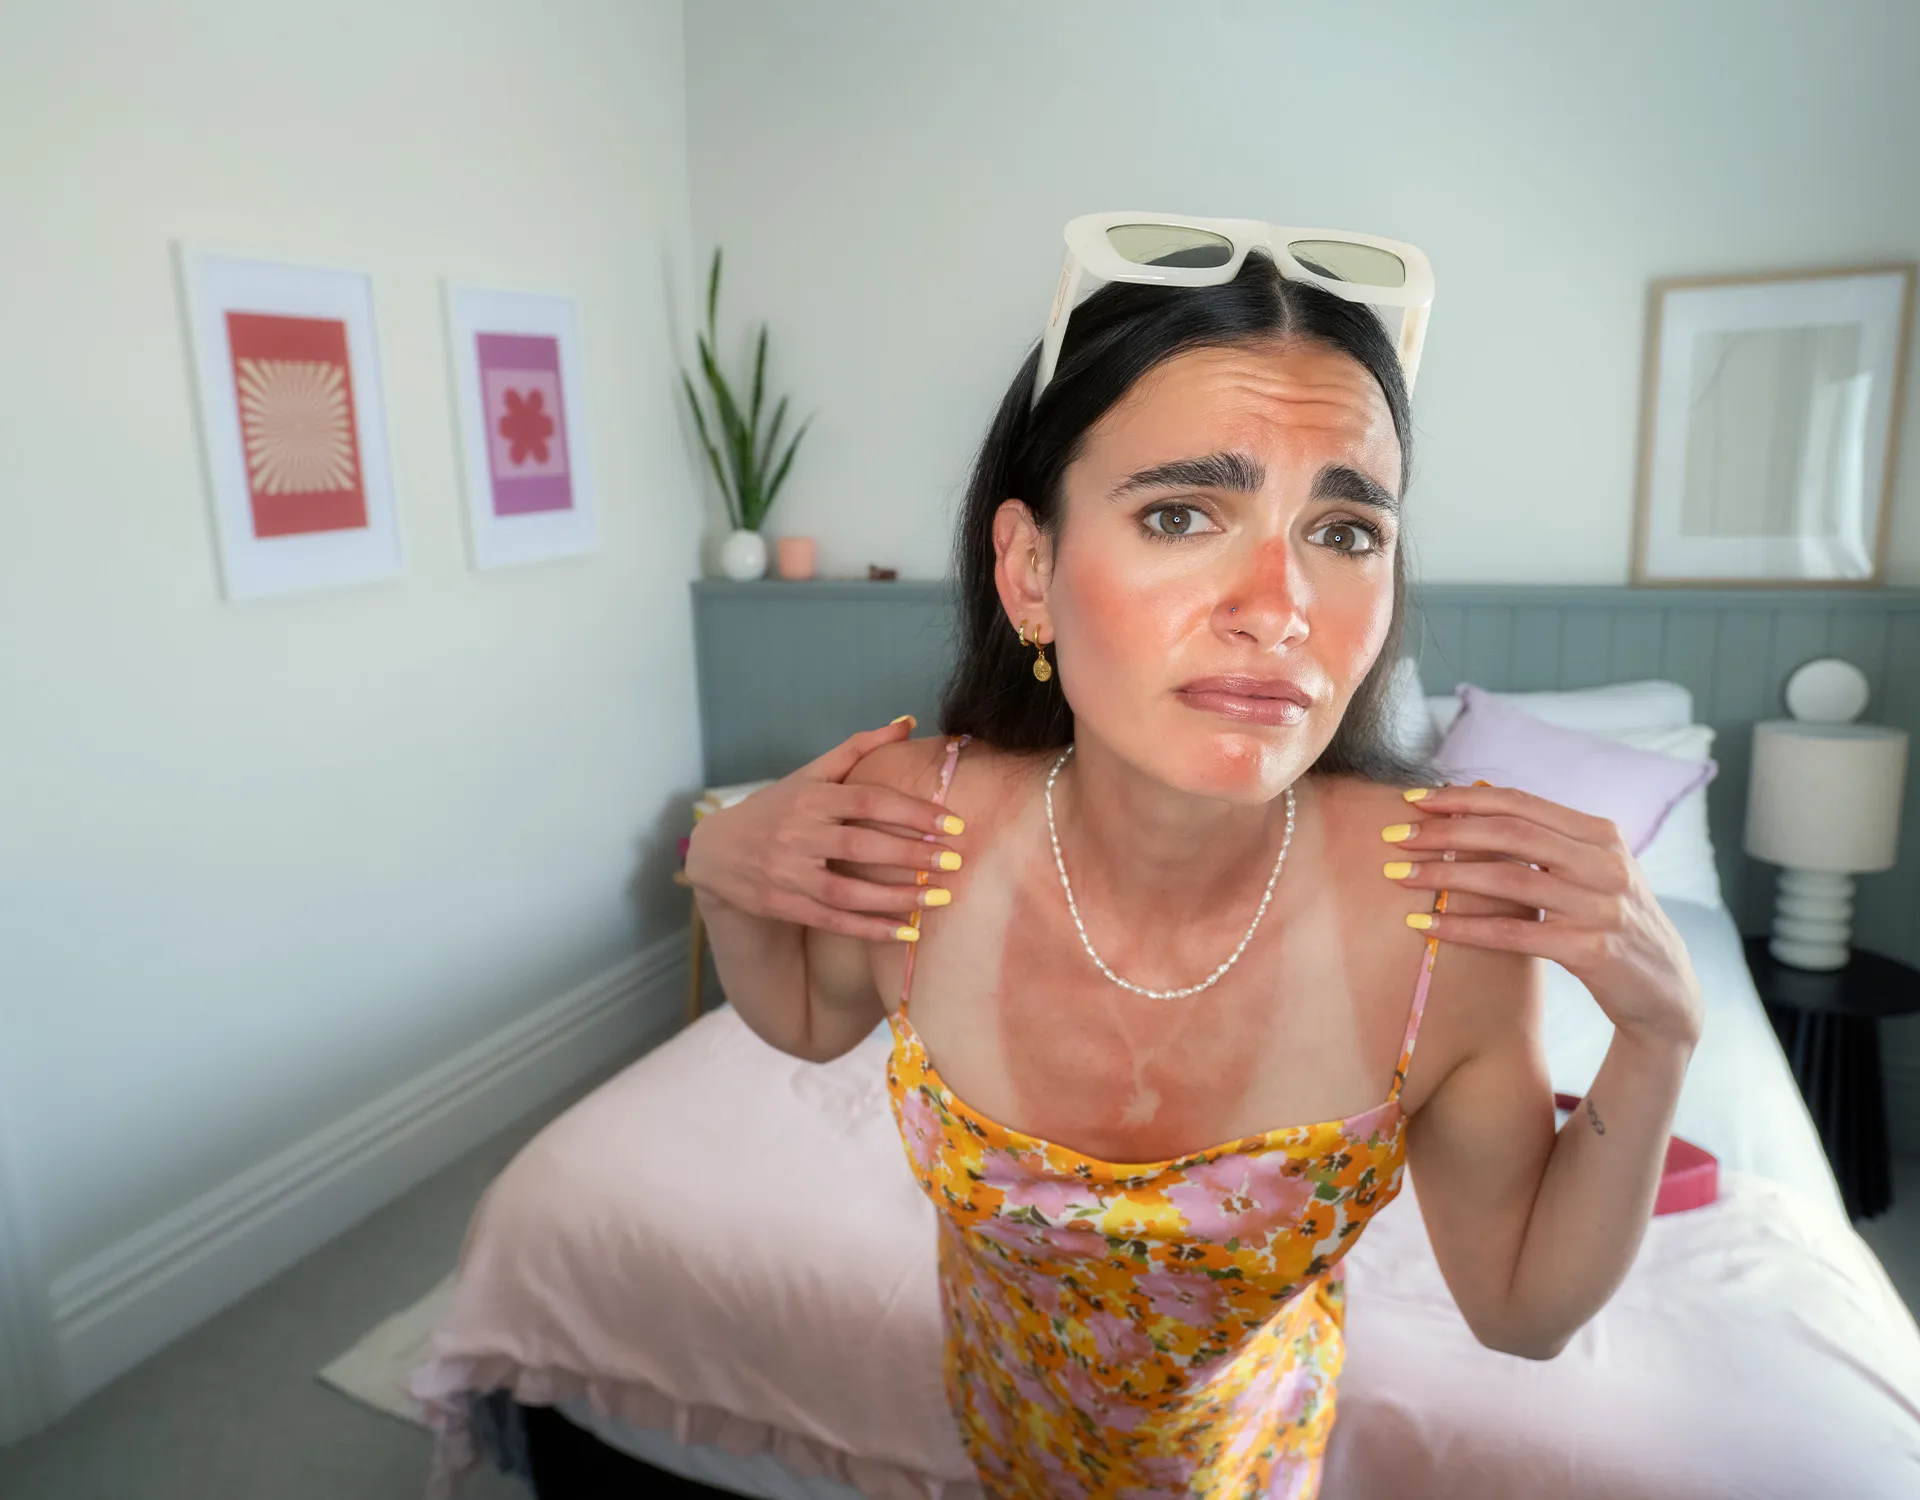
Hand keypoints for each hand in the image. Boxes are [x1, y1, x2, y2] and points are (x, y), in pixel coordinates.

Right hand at [684, 716, 963, 943]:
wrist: (716, 853)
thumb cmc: (776, 808)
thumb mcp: (810, 773)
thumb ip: (858, 748)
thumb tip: (908, 722)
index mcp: (810, 797)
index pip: (868, 801)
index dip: (912, 812)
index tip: (953, 823)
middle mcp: (798, 835)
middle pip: (862, 846)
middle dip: (912, 854)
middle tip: (956, 860)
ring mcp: (789, 874)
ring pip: (848, 891)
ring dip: (898, 897)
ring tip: (940, 898)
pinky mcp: (784, 906)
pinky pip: (833, 922)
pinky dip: (871, 930)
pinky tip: (908, 933)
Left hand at [1383, 783, 1703, 1048]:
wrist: (1666, 995)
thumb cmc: (1612, 924)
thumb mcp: (1594, 872)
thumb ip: (1549, 843)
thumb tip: (1474, 811)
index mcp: (1601, 835)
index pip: (1521, 803)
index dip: (1464, 798)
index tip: (1415, 800)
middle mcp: (1605, 863)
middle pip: (1510, 833)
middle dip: (1444, 830)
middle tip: (1394, 835)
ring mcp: (1601, 906)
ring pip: (1507, 879)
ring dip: (1445, 874)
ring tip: (1399, 875)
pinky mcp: (1591, 951)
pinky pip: (1513, 933)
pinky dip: (1464, 926)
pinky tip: (1426, 925)